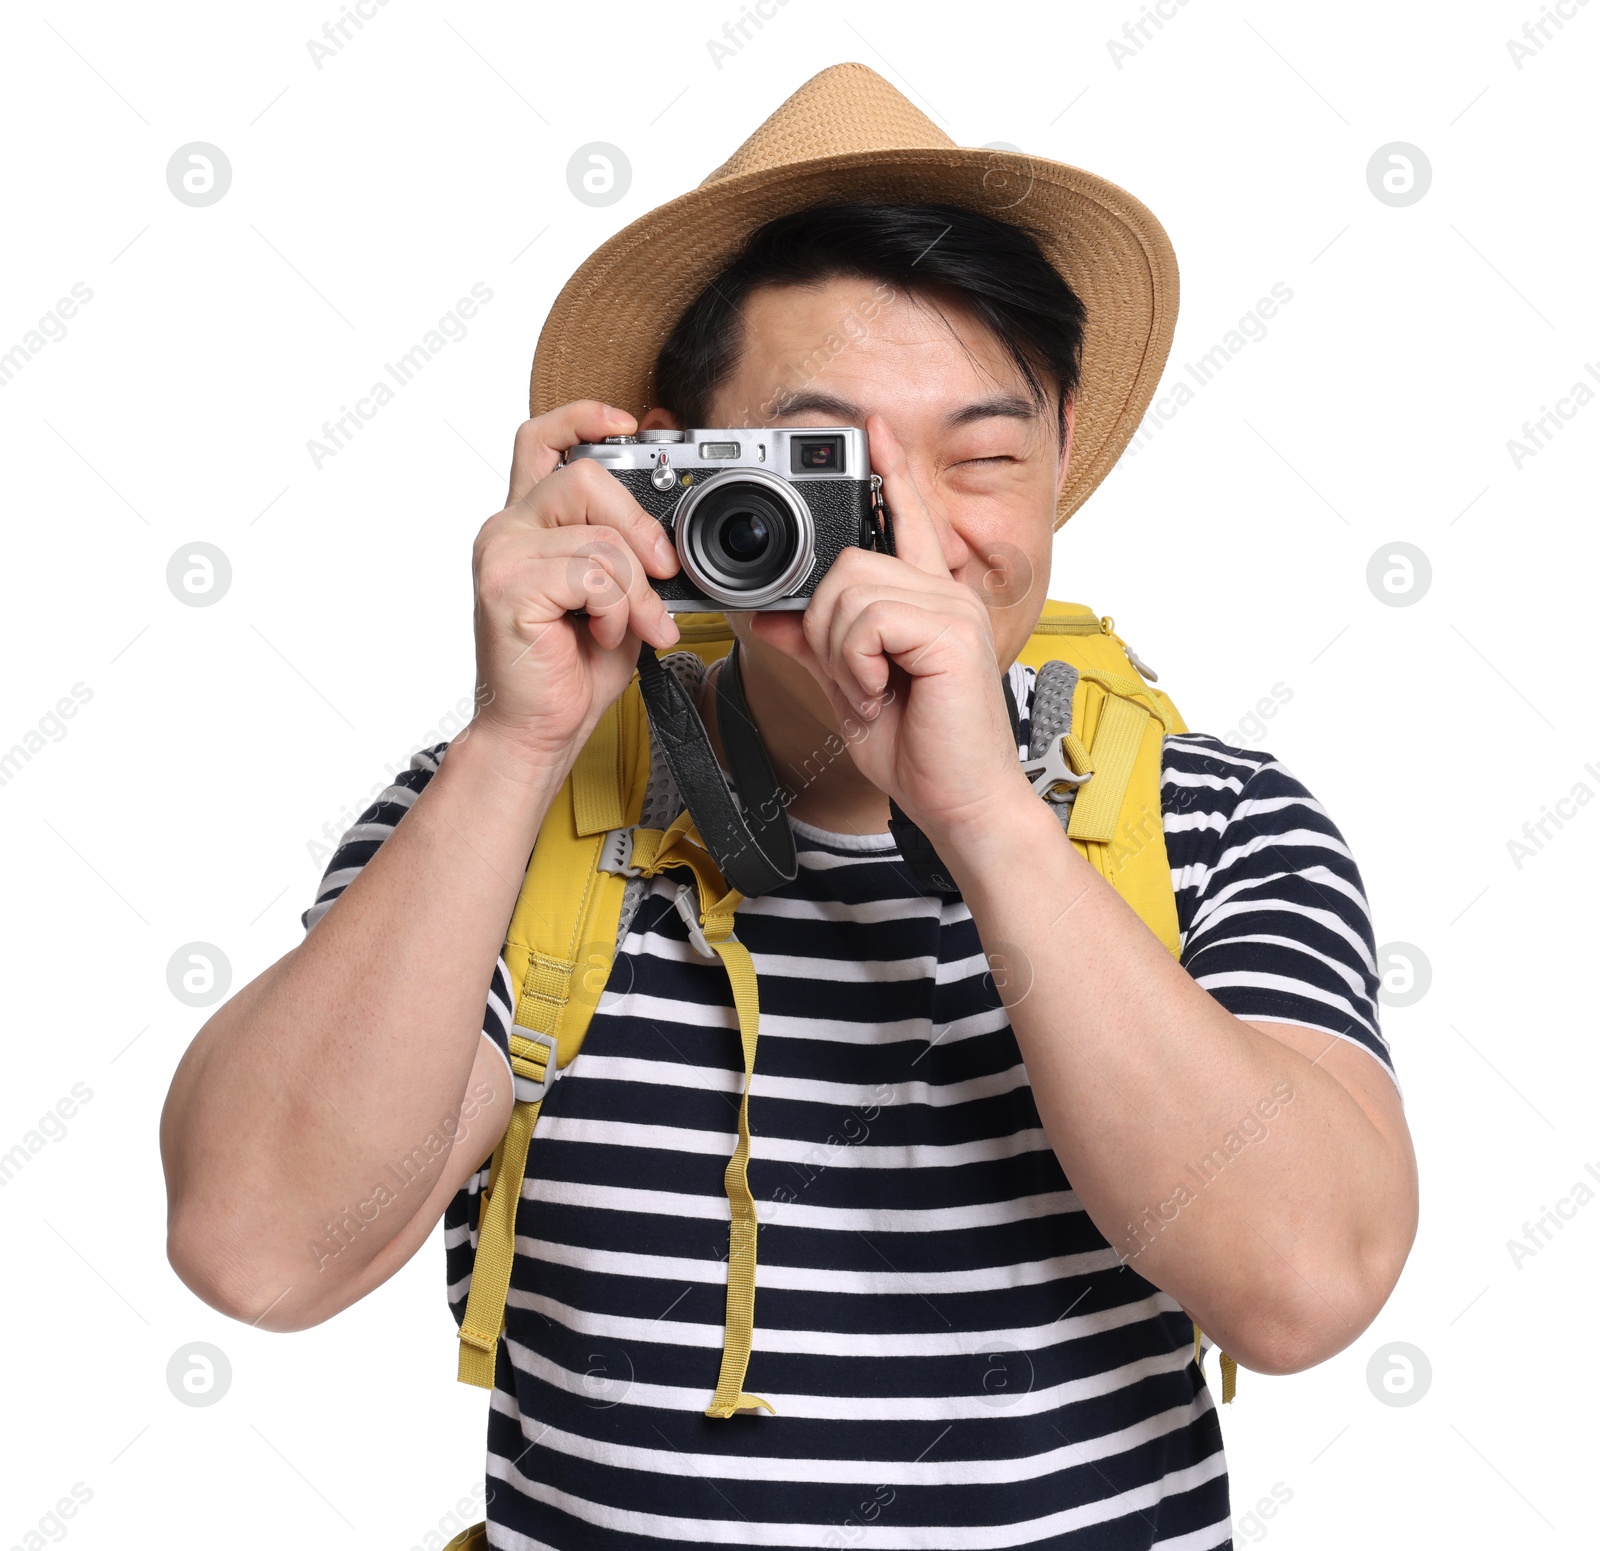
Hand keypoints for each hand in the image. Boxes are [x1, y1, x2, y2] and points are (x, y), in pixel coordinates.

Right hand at [466, 401, 679, 770]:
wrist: (539, 729)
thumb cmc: (572, 668)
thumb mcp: (615, 598)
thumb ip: (626, 554)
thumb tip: (670, 535)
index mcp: (530, 525)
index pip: (542, 441)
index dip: (584, 417)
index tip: (629, 421)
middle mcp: (508, 530)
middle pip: (586, 476)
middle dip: (640, 525)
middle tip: (663, 572)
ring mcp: (502, 554)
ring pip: (601, 536)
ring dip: (635, 590)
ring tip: (630, 626)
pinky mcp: (507, 585)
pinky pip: (593, 574)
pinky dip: (616, 610)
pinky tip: (603, 636)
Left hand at [750, 414, 1033, 847]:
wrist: (959, 801)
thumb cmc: (921, 751)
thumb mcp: (850, 690)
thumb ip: (817, 645)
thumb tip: (770, 615)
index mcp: (930, 601)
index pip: (908, 520)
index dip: (890, 472)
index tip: (872, 431)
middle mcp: (946, 594)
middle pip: (849, 563)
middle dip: (827, 626)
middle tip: (854, 680)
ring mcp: (952, 608)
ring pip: (850, 589)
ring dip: (840, 652)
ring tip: (871, 692)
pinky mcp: (949, 632)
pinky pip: (868, 620)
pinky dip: (856, 664)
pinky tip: (881, 694)